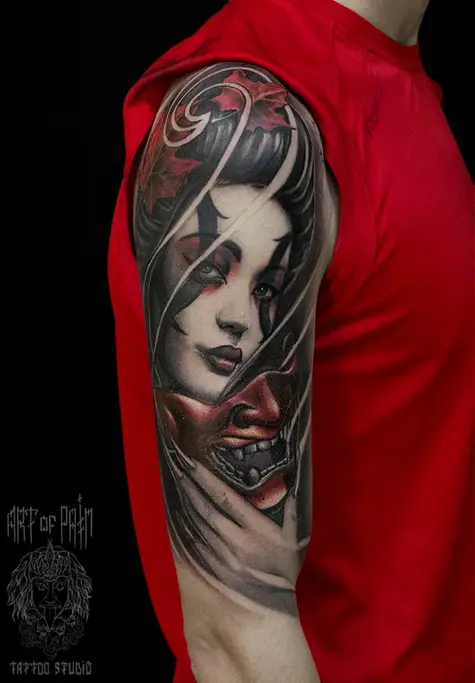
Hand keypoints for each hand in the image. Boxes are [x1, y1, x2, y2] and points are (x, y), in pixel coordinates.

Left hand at [178, 460, 308, 611]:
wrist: (270, 609)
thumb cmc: (283, 569)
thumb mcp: (295, 537)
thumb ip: (293, 507)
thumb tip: (297, 476)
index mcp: (256, 530)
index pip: (225, 498)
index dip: (207, 479)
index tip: (193, 463)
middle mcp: (236, 542)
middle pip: (206, 508)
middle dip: (190, 486)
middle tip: (177, 465)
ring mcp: (221, 556)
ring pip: (197, 523)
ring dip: (185, 501)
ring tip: (177, 481)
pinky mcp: (211, 568)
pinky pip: (193, 541)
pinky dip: (184, 524)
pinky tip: (178, 510)